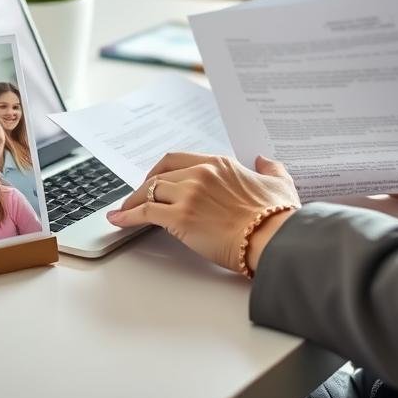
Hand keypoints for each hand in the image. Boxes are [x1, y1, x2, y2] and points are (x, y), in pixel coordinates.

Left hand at [106, 153, 299, 273]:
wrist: (273, 239)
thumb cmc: (277, 216)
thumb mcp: (280, 183)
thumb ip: (270, 167)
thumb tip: (265, 160)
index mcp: (220, 164)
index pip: (179, 159)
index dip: (162, 170)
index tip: (155, 179)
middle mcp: (201, 173)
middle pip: (160, 174)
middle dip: (144, 186)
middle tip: (136, 196)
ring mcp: (188, 194)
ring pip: (149, 191)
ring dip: (132, 201)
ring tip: (123, 211)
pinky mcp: (180, 218)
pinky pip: (144, 212)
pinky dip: (127, 216)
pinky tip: (118, 221)